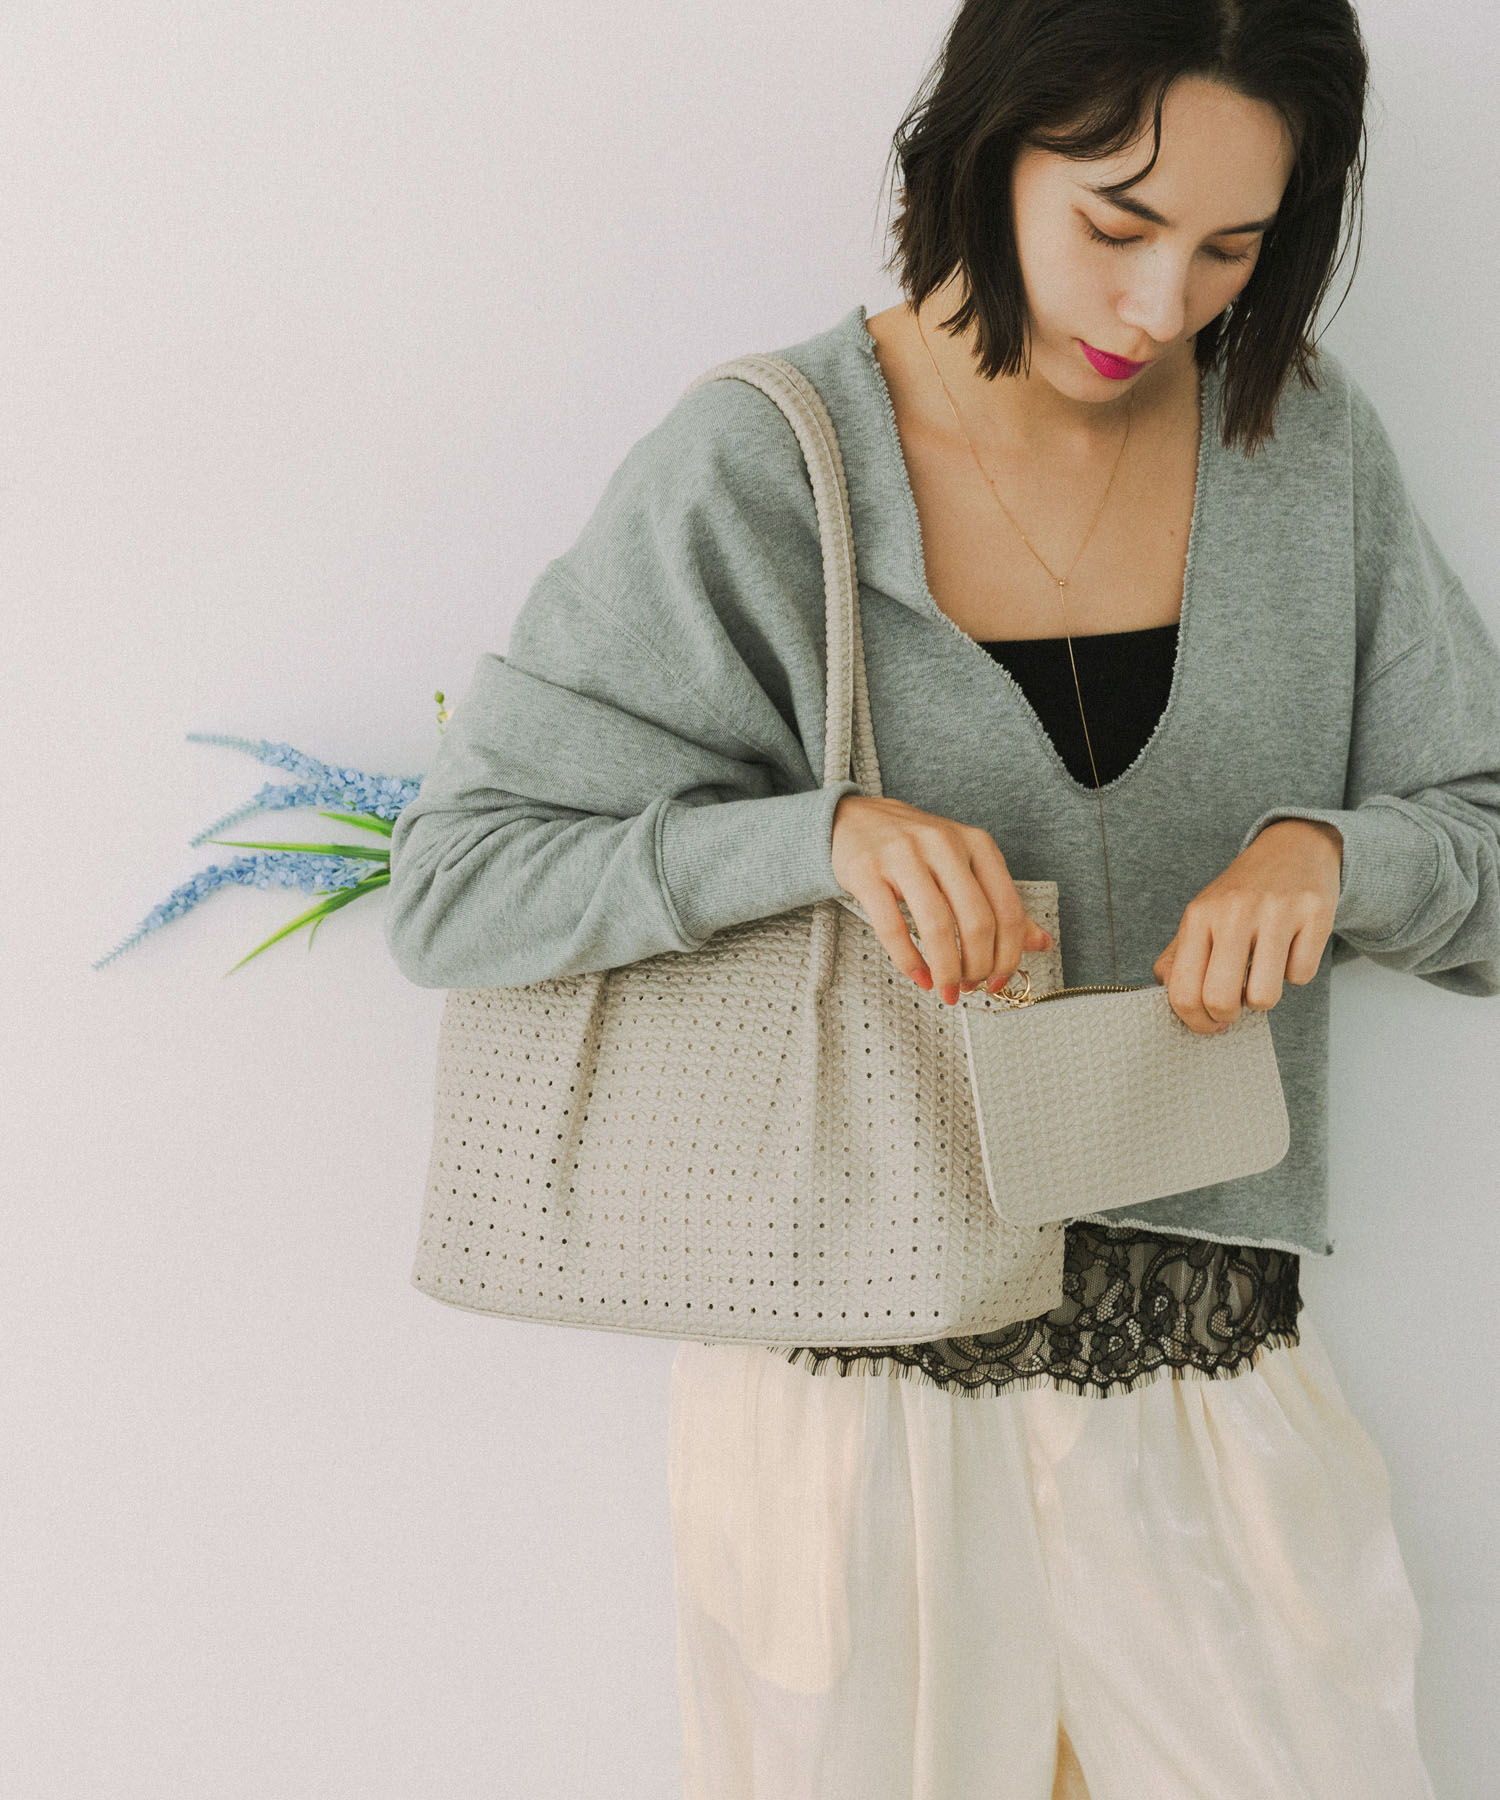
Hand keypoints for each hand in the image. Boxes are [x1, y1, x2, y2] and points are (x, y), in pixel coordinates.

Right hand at [830, 794, 1052, 1004]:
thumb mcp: (966, 865)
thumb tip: (1042, 943)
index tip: (998, 981)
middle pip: (975, 920)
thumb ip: (1001, 903)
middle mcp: (943, 844)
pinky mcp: (867, 872)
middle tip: (970, 987)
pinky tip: (919, 976)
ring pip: (936, 926)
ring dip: (946, 969)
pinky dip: (909, 961)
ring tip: (947, 989)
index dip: (1008, 955)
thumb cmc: (918, 850)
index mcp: (976, 843)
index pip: (1007, 909)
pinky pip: (892, 927)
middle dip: (977, 966)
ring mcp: (903, 855)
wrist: (856, 820)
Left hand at [1152, 819, 1342, 1034]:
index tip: (1207, 1024)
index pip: (1183, 991)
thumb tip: (1165, 995)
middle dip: (1227, 1018)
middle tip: (1234, 1008)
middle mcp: (1234, 912)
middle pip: (1221, 1000)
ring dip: (1264, 996)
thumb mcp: (1201, 916)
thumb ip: (1178, 958)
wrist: (1293, 849)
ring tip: (1261, 973)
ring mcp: (1276, 912)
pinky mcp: (1315, 913)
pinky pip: (1301, 976)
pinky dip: (1295, 971)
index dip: (1195, 1021)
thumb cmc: (1242, 894)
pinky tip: (1289, 948)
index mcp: (1199, 916)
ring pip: (1264, 997)